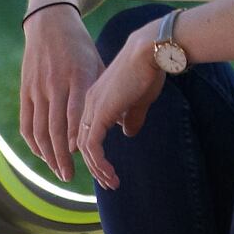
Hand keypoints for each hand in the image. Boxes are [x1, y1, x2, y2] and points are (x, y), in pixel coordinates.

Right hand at [19, 0, 95, 174]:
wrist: (50, 21)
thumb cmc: (81, 46)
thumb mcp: (98, 64)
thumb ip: (104, 94)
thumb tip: (119, 125)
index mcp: (78, 76)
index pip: (75, 112)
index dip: (76, 136)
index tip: (82, 157)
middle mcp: (55, 83)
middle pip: (55, 127)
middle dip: (61, 155)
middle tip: (69, 176)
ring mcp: (37, 86)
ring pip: (39, 128)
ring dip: (47, 154)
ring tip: (57, 170)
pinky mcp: (26, 88)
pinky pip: (27, 121)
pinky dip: (33, 141)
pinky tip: (42, 154)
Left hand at [73, 31, 169, 184]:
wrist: (148, 51)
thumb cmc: (148, 71)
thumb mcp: (138, 99)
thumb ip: (131, 116)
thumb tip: (127, 133)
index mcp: (96, 98)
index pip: (89, 130)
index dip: (96, 152)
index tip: (107, 169)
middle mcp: (90, 103)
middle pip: (84, 142)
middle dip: (95, 166)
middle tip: (109, 182)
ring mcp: (92, 108)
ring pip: (86, 147)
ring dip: (98, 169)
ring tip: (112, 182)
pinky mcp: (100, 113)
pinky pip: (93, 146)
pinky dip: (99, 163)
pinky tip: (110, 173)